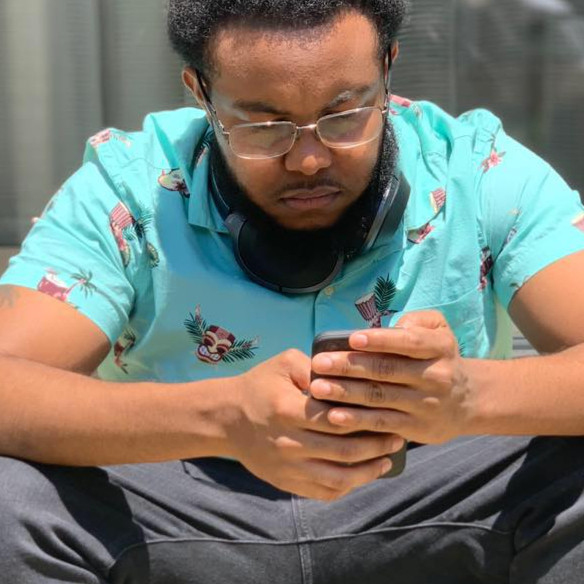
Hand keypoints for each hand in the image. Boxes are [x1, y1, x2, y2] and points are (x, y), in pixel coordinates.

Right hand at [228, 350, 404, 500]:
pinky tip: (363, 474)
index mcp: (288, 410)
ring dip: (368, 471)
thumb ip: (316, 366)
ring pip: (338, 478)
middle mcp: (289, 443)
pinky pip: (324, 491)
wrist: (227, 419)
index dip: (368, 418)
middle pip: (343, 451)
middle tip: (397, 437)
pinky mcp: (287, 483)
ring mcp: (288, 468)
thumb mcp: (282, 363)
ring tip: (387, 460)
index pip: (337, 419)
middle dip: (376, 445)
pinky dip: (348, 486)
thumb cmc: (259, 386)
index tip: (388, 412)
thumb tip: (348, 375)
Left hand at [310, 311, 473, 444]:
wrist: (468, 401)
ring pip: (380, 397)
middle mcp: (434, 376)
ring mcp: (425, 404)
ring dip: (345, 393)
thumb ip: (418, 320)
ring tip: (318, 388)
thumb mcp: (440, 331)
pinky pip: (382, 423)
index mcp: (438, 347)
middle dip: (349, 366)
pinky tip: (334, 416)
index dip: (380, 341)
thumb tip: (391, 327)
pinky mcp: (416, 428)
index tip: (352, 338)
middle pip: (386, 370)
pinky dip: (357, 421)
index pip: (409, 342)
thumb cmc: (440, 358)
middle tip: (320, 363)